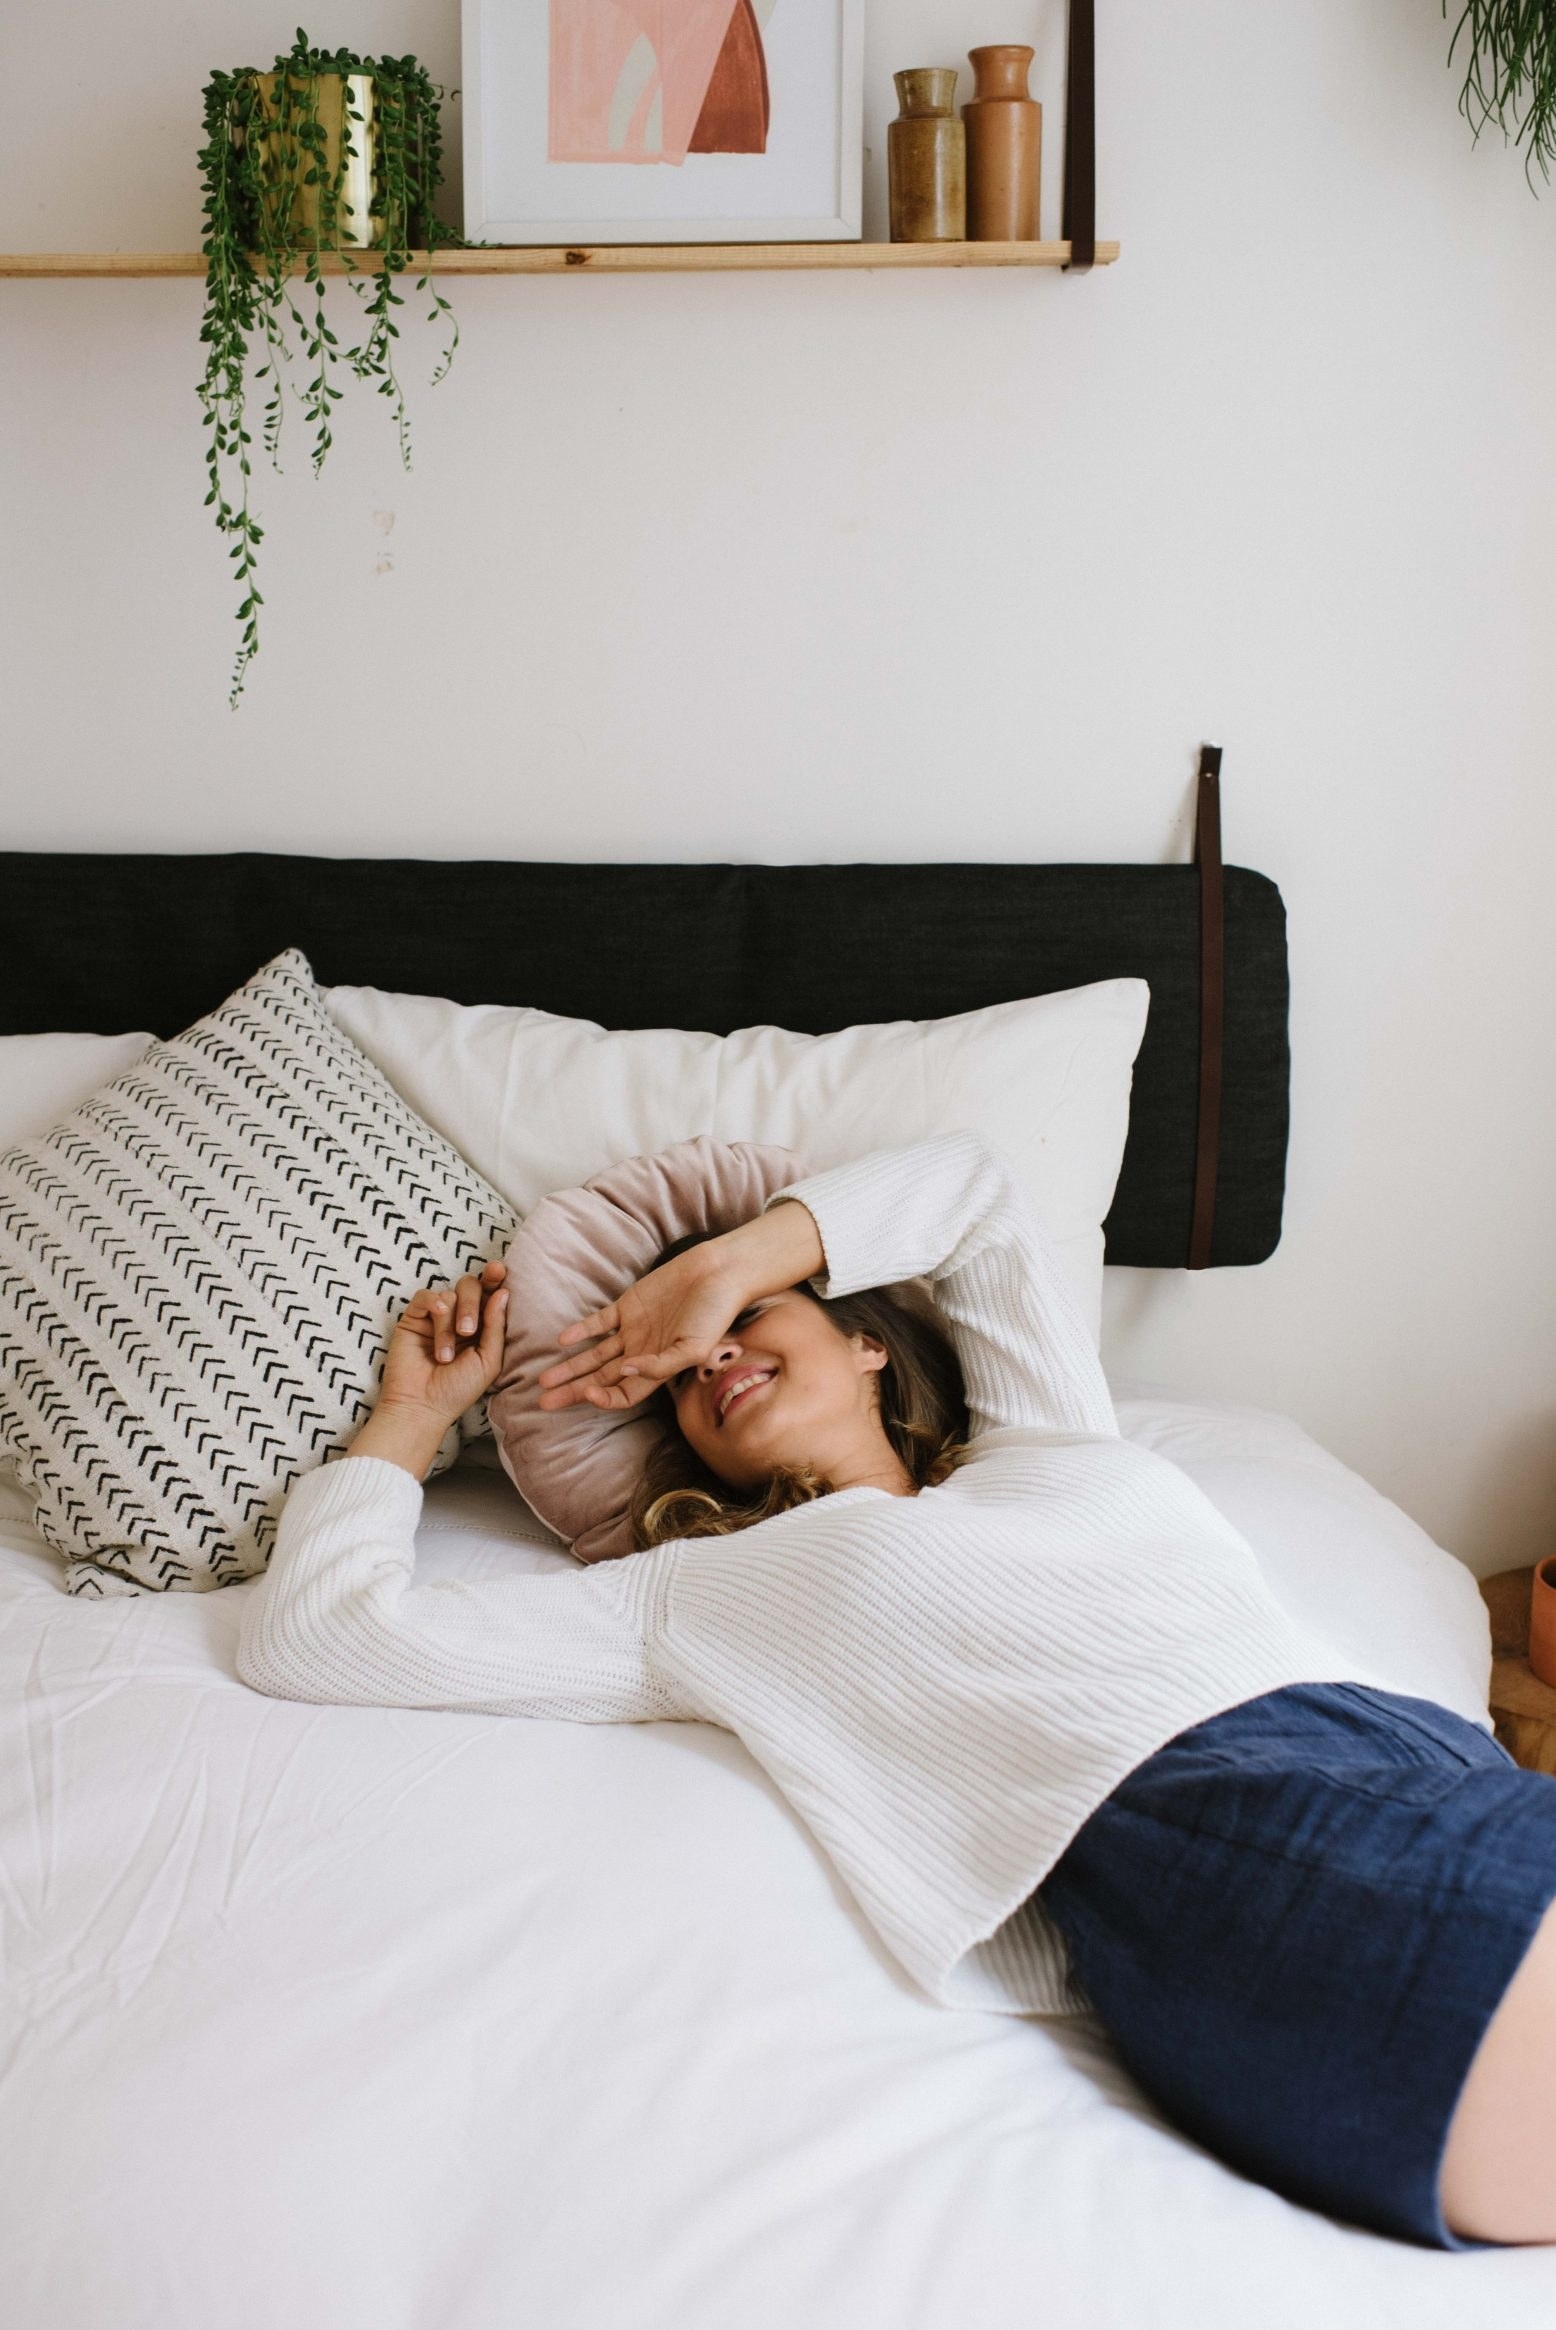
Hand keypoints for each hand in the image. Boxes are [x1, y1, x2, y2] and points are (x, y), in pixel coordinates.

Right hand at [378, 1258, 509, 1424]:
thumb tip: (503, 1292)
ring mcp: (435, 1318)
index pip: (490, 1294)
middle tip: (468, 1331)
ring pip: (449, 1293)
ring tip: (446, 1355)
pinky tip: (437, 1319)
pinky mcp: (413, 1319)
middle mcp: (459, 1318)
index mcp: (482, 1327)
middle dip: (472, 1303)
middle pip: (470, 1286)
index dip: (495, 1279)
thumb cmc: (458, 1389)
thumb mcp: (488, 1360)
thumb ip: (496, 1326)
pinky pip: (426, 1296)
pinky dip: (434, 1304)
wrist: (422, 1406)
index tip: (499, 1270)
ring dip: (450, 1322)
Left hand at [535, 1201, 823, 1413]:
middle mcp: (642, 1353)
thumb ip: (660, 1365)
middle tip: (544, 1403)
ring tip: (544, 1380)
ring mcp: (633, 1330)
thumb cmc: (715, 1313)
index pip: (624, 1394)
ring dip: (570, 1367)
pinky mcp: (628, 1305)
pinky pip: (599, 1322)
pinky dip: (581, 1331)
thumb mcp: (694, 1347)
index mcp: (658, 1369)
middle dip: (573, 1392)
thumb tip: (626, 1372)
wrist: (718, 1272)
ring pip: (594, 1354)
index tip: (587, 1395)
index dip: (605, 1399)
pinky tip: (562, 1341)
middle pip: (601, 1379)